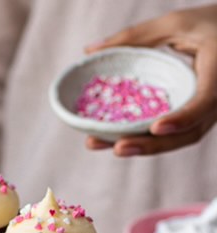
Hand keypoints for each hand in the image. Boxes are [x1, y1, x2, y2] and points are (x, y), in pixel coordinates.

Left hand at [84, 4, 216, 156]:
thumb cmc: (208, 24)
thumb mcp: (175, 23)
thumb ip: (134, 37)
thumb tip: (89, 51)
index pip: (205, 101)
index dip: (182, 118)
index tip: (157, 127)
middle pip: (187, 133)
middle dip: (151, 145)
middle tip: (117, 147)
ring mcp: (206, 114)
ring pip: (178, 139)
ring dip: (141, 147)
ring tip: (101, 144)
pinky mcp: (194, 119)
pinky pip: (172, 135)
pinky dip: (144, 139)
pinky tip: (112, 139)